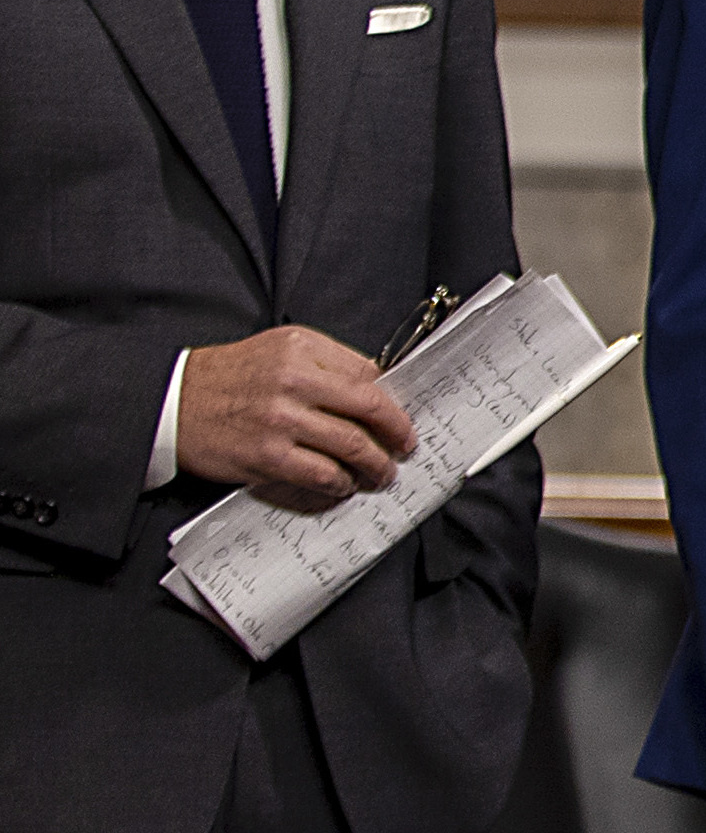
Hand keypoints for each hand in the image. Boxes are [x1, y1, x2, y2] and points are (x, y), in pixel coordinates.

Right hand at [176, 327, 414, 508]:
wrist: (172, 401)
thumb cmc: (229, 376)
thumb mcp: (280, 348)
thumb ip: (327, 362)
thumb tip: (376, 387)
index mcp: (302, 349)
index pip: (368, 375)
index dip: (392, 401)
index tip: (402, 418)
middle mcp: (294, 381)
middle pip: (369, 410)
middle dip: (397, 433)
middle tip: (406, 447)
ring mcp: (280, 421)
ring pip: (351, 446)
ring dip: (376, 465)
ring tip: (382, 473)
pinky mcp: (266, 456)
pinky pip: (321, 474)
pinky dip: (340, 483)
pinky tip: (344, 484)